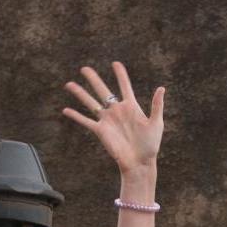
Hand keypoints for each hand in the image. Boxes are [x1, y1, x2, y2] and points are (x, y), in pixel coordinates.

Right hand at [61, 61, 164, 175]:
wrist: (140, 162)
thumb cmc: (151, 145)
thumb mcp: (156, 124)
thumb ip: (157, 105)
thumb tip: (161, 88)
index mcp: (131, 107)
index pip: (125, 86)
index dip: (120, 75)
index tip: (115, 63)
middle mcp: (117, 111)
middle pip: (103, 90)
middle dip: (94, 79)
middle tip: (84, 68)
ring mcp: (107, 120)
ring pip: (91, 103)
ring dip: (80, 94)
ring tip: (69, 84)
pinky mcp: (101, 131)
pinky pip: (86, 122)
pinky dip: (76, 116)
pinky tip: (65, 110)